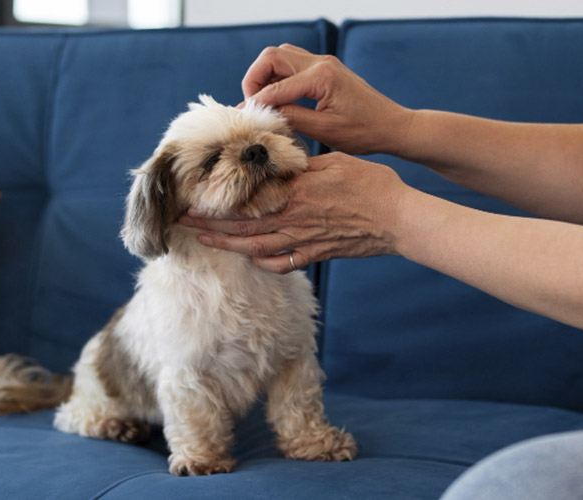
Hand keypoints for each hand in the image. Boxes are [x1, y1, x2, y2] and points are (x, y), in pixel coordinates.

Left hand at [179, 153, 409, 273]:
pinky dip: (263, 262)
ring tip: (204, 240)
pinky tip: (251, 257)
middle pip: (242, 225)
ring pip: (255, 246)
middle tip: (183, 222)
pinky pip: (282, 263)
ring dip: (227, 244)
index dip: (216, 201)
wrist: (399, 220)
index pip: (246, 199)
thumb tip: (278, 159)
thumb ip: (303, 164)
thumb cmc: (372, 185)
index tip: (193, 198)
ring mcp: (303, 241)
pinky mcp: (316, 254)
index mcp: (295, 192)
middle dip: (209, 224)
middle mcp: (293, 219)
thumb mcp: (335, 162)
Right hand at [243, 44, 413, 154]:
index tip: (245, 118)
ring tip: (263, 103)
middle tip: (253, 105)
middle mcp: (321, 63)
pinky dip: (279, 76)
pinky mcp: (326, 69)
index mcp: (321, 77)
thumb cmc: (365, 132)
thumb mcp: (325, 131)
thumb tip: (262, 113)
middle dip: (255, 79)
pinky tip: (279, 99)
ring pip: (281, 56)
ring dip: (266, 75)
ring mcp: (324, 63)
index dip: (256, 102)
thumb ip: (291, 118)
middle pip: (272, 57)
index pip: (276, 86)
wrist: (393, 126)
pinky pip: (293, 63)